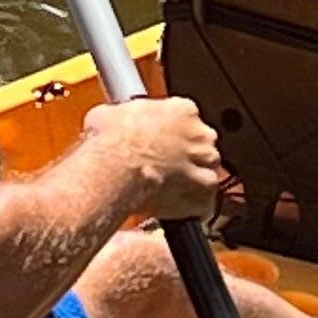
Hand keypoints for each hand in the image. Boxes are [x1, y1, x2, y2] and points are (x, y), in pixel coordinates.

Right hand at [81, 93, 225, 227]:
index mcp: (182, 110)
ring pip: (208, 172)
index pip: (187, 117)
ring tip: (171, 189)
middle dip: (188, 155)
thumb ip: (124, 118)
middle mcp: (199, 134)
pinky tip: (176, 207)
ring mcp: (204, 164)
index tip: (162, 139)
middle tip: (165, 165)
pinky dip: (194, 206)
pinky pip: (205, 201)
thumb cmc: (112, 141)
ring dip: (194, 181)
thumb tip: (111, 122)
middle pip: (202, 144)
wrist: (113, 170)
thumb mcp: (110, 115)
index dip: (173, 131)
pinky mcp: (202, 192)